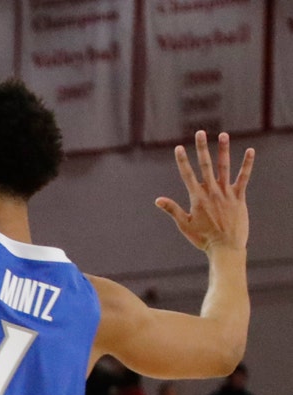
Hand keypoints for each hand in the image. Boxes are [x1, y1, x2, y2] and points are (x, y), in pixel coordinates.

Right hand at [156, 131, 254, 255]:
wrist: (225, 247)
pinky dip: (247, 164)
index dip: (182, 160)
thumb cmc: (203, 238)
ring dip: (224, 150)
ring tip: (223, 135)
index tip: (178, 147)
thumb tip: (157, 200)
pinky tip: (250, 151)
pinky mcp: (239, 197)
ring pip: (225, 167)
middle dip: (202, 148)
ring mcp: (226, 193)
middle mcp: (212, 192)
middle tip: (200, 132)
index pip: (187, 175)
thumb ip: (172, 209)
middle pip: (206, 165)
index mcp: (197, 197)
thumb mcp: (184, 225)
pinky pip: (244, 178)